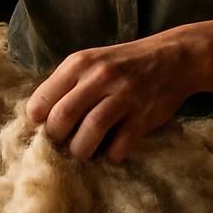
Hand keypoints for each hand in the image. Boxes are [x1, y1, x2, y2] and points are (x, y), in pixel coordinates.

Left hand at [24, 29, 201, 162]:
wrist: (172, 58)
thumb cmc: (123, 63)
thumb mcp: (92, 61)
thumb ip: (68, 84)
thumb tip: (41, 117)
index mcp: (80, 63)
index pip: (43, 99)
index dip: (39, 120)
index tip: (44, 126)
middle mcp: (100, 77)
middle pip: (63, 117)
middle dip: (56, 138)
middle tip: (62, 142)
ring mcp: (124, 96)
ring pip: (89, 133)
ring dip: (81, 150)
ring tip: (82, 150)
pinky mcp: (144, 116)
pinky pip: (119, 145)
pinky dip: (111, 154)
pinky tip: (112, 149)